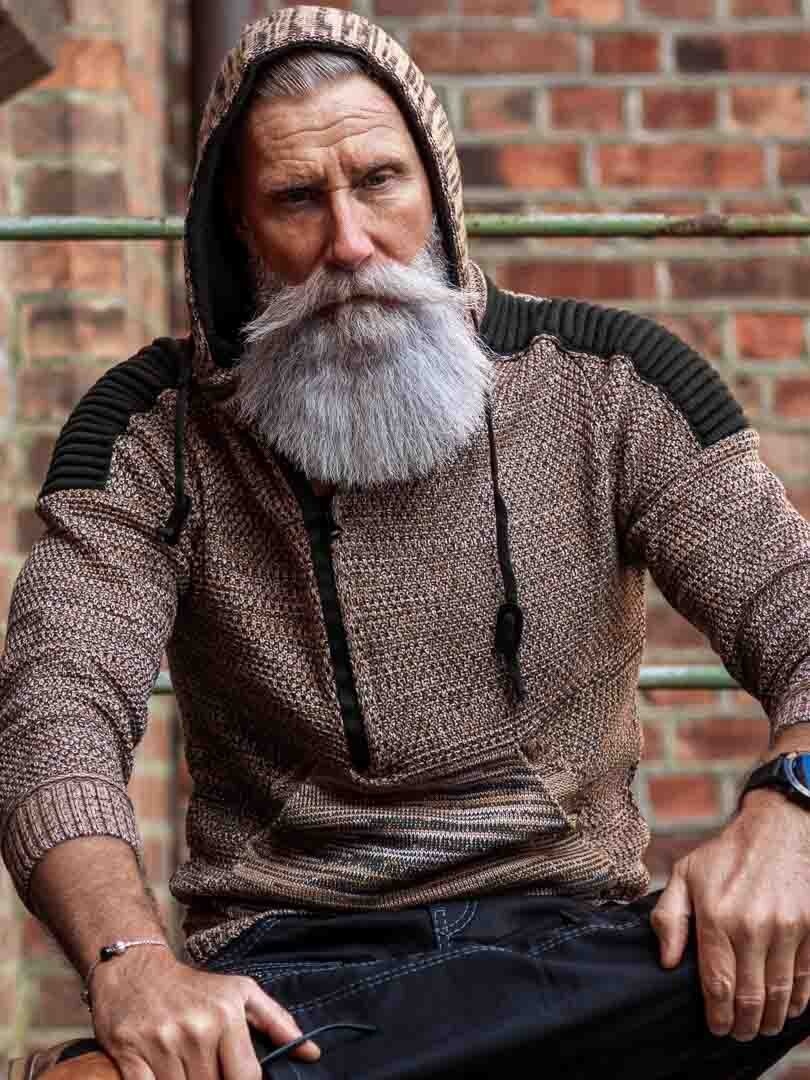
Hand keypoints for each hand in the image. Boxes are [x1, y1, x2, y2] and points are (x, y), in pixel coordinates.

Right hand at [90, 945, 319, 1078]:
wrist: (135, 969)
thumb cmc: (193, 987)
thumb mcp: (240, 992)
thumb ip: (276, 1022)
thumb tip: (311, 1053)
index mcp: (226, 1015)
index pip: (245, 1078)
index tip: (234, 1078)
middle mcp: (196, 1029)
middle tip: (205, 1066)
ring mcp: (161, 1043)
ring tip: (185, 1068)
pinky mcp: (128, 1054)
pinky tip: (161, 1075)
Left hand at [650, 789, 809, 1040]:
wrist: (777, 831)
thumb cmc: (726, 856)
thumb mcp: (686, 875)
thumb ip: (670, 918)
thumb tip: (666, 962)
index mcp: (717, 916)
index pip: (718, 984)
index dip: (718, 1016)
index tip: (716, 1029)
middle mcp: (752, 927)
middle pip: (750, 997)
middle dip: (743, 1025)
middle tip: (738, 1034)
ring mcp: (786, 929)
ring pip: (780, 993)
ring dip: (770, 1019)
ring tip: (760, 1028)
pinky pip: (805, 978)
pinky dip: (798, 1001)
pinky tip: (787, 1008)